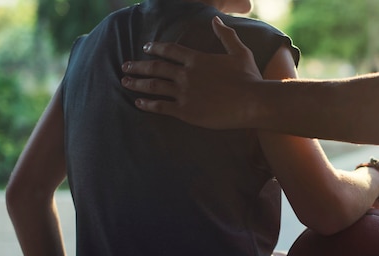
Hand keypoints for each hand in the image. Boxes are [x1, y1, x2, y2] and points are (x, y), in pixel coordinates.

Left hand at [121, 16, 261, 128]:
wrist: (253, 102)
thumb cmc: (249, 78)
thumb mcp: (240, 52)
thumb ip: (226, 35)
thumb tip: (216, 20)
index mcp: (197, 59)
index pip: (170, 50)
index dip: (156, 48)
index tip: (146, 48)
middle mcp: (186, 74)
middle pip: (156, 67)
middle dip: (138, 66)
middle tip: (125, 66)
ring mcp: (184, 93)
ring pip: (153, 86)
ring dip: (137, 83)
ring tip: (125, 82)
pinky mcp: (186, 112)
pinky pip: (161, 106)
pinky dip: (147, 104)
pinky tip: (138, 102)